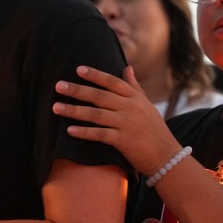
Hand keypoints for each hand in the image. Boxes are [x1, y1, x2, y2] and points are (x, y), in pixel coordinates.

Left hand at [53, 65, 181, 175]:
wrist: (167, 155)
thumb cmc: (154, 128)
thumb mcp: (146, 104)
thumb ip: (134, 86)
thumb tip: (127, 67)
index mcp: (134, 98)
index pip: (112, 82)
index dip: (95, 75)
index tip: (78, 69)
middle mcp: (130, 108)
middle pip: (99, 96)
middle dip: (77, 90)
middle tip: (58, 86)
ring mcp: (126, 124)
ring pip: (96, 114)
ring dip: (74, 111)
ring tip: (56, 108)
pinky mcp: (123, 141)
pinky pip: (100, 135)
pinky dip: (85, 132)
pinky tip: (70, 130)